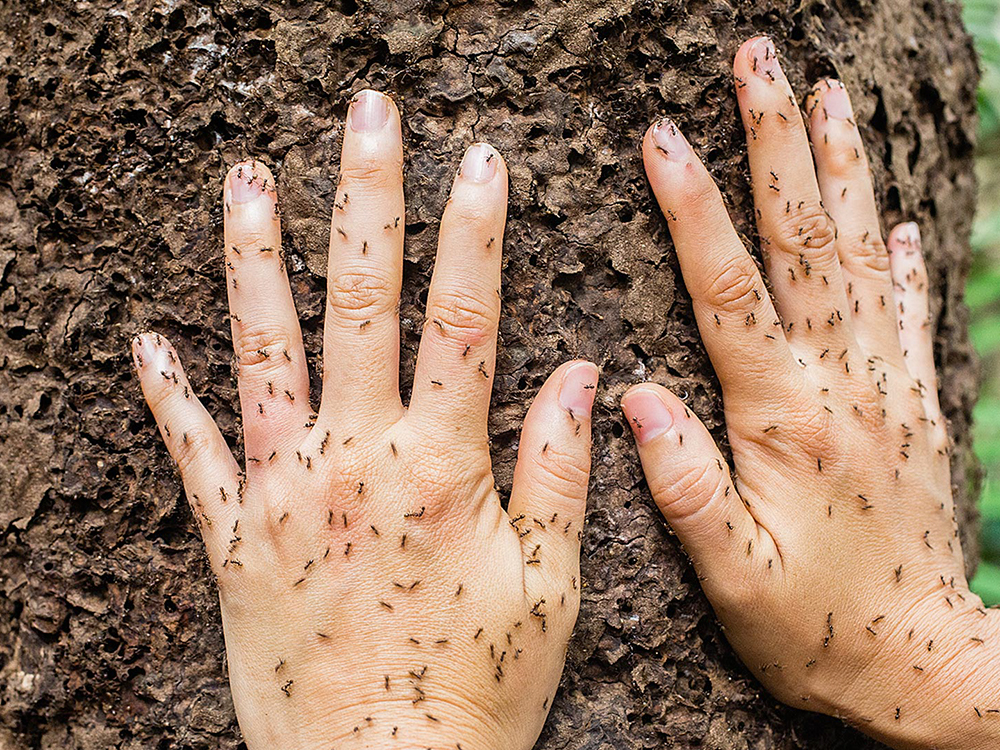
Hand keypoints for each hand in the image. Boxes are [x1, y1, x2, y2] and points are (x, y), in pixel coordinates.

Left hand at [131, 90, 597, 749]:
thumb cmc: (477, 691)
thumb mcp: (550, 587)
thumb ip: (558, 471)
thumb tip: (583, 378)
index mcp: (439, 468)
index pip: (463, 320)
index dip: (475, 234)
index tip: (481, 163)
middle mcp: (353, 460)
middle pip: (359, 304)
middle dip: (366, 199)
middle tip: (368, 117)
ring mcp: (283, 494)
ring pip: (262, 353)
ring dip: (256, 260)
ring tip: (249, 180)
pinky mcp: (233, 540)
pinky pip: (190, 455)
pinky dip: (167, 395)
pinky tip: (146, 340)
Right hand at [622, 38, 999, 748]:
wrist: (923, 662)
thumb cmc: (815, 624)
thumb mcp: (730, 575)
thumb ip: (683, 482)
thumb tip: (632, 395)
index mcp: (785, 415)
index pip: (730, 288)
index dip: (694, 208)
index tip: (664, 136)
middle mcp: (843, 382)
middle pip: (806, 241)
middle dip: (777, 143)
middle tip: (760, 63)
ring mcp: (886, 386)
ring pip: (862, 254)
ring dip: (843, 169)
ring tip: (829, 94)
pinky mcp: (913, 405)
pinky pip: (910, 312)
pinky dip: (904, 258)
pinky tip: (898, 219)